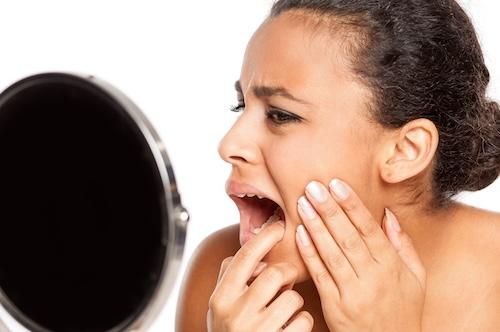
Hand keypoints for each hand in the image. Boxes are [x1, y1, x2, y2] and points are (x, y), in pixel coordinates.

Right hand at [207, 221, 313, 331]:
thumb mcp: (222, 306)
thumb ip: (232, 278)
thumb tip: (255, 255)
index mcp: (221, 298)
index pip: (244, 257)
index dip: (264, 238)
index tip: (280, 226)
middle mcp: (236, 314)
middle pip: (274, 274)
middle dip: (285, 275)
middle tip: (284, 281)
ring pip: (293, 297)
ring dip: (294, 301)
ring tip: (284, 311)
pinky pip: (304, 320)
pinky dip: (303, 321)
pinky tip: (291, 327)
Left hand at [295, 178, 425, 331]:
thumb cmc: (404, 309)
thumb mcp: (416, 277)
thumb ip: (402, 244)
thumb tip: (388, 214)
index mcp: (392, 266)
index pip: (369, 229)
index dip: (352, 205)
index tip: (337, 184)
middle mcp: (373, 277)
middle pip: (348, 237)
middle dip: (330, 209)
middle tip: (314, 186)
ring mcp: (353, 293)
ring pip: (332, 253)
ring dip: (316, 226)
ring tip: (303, 203)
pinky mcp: (335, 306)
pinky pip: (320, 275)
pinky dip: (309, 253)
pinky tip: (299, 233)